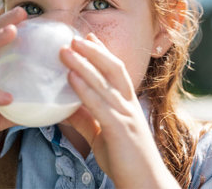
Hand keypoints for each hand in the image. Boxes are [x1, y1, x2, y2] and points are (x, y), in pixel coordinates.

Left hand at [59, 34, 178, 187]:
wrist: (146, 184)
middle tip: (75, 37)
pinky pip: (100, 104)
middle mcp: (129, 105)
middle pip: (113, 68)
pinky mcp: (120, 129)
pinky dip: (85, 88)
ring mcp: (126, 115)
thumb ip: (86, 120)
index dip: (102, 53)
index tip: (88, 37)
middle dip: (94, 51)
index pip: (116, 71)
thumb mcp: (102, 136)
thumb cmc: (126, 160)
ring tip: (66, 49)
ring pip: (105, 82)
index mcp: (127, 104)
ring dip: (84, 63)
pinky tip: (71, 77)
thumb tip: (66, 107)